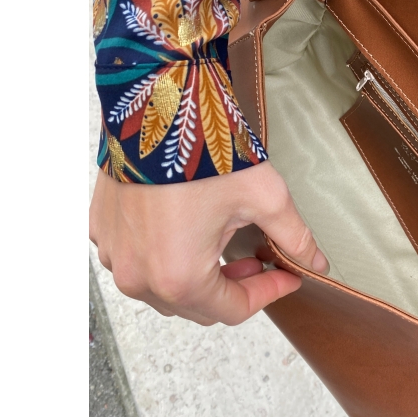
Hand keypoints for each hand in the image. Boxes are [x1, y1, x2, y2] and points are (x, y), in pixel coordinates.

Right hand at [89, 162, 327, 325]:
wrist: (158, 106)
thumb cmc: (208, 154)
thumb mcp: (265, 197)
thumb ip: (293, 238)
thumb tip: (316, 263)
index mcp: (180, 278)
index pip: (234, 310)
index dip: (268, 293)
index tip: (287, 275)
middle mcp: (139, 277)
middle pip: (198, 305)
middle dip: (235, 286)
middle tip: (259, 260)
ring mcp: (114, 255)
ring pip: (164, 289)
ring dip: (199, 275)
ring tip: (224, 243)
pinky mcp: (101, 231)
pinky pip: (137, 261)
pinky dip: (164, 256)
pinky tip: (188, 229)